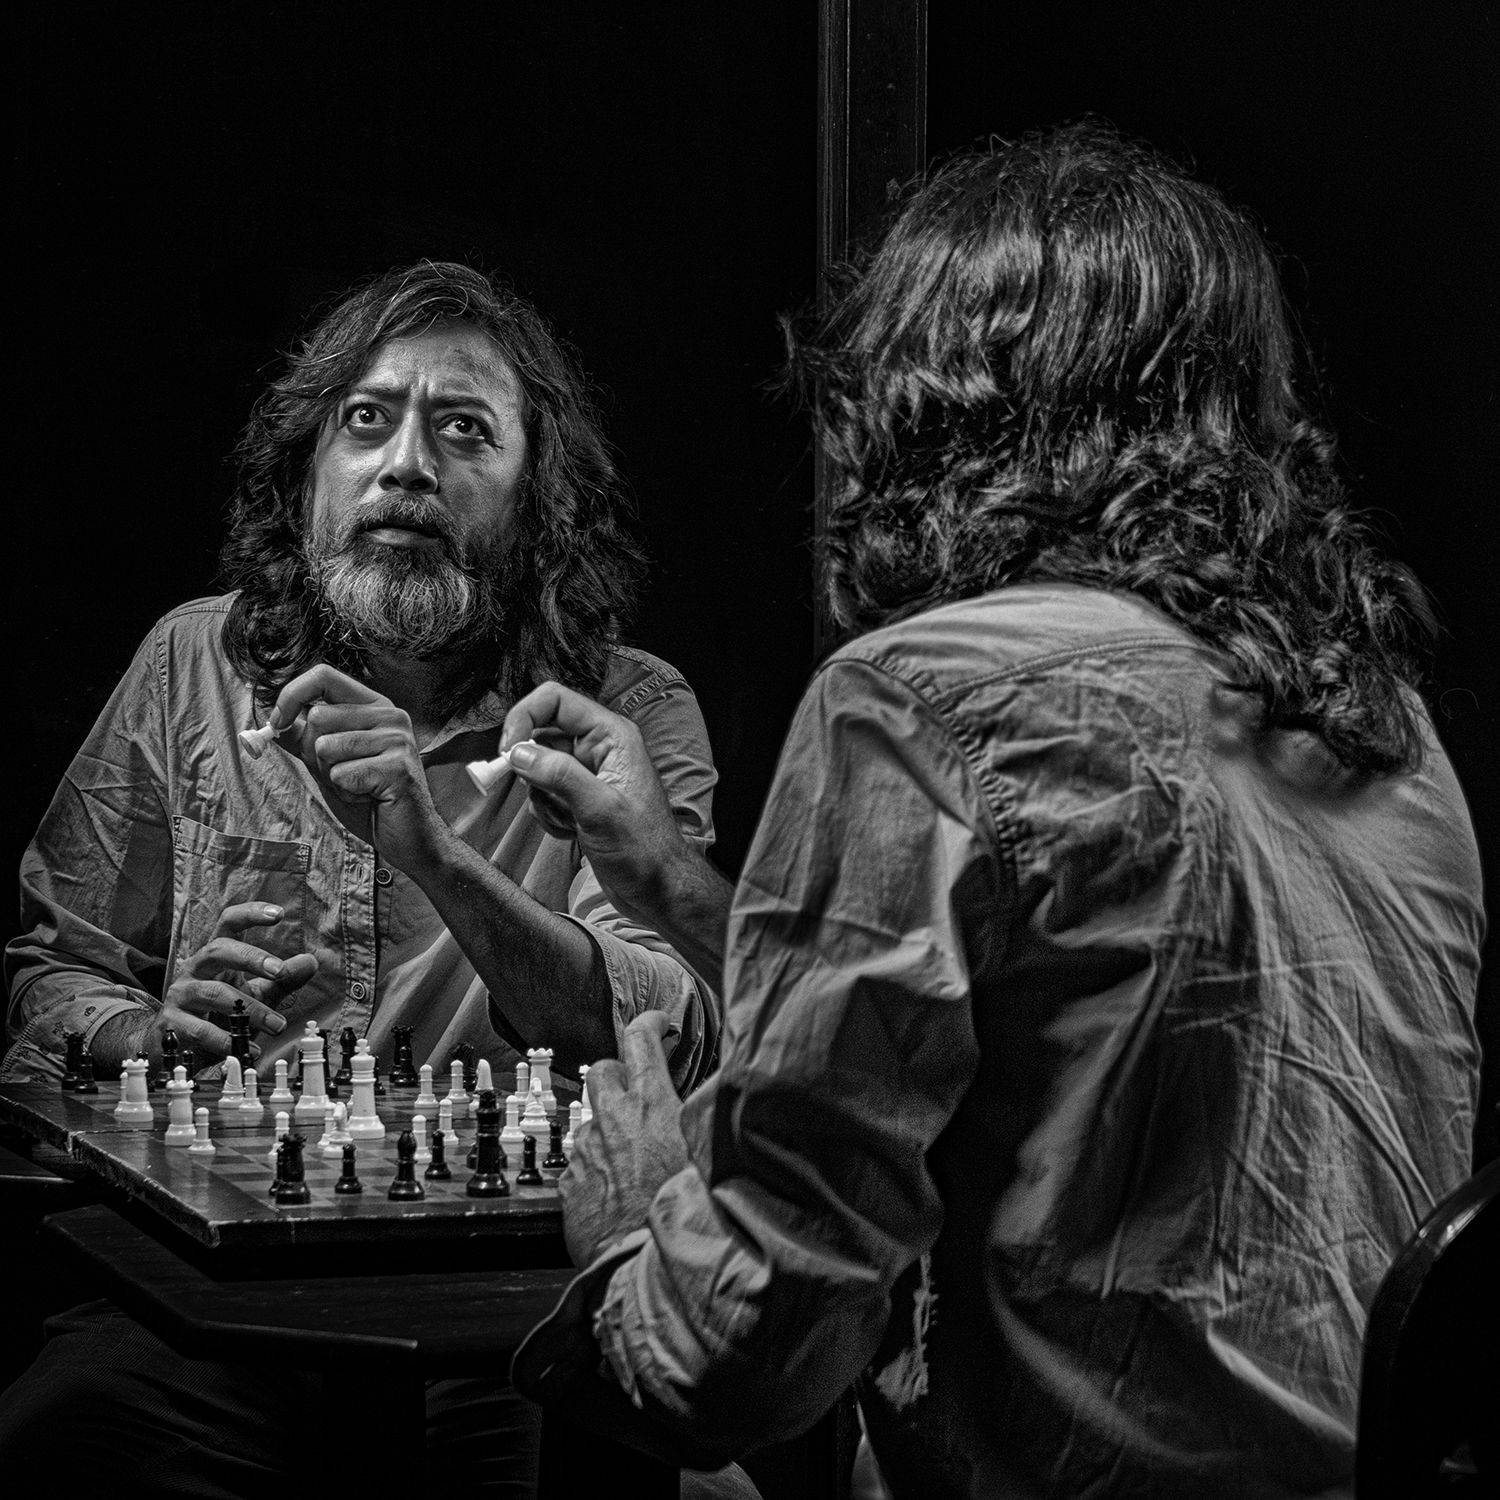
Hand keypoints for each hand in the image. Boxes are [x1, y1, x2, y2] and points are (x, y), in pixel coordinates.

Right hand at [98, 902, 315, 1070]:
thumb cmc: (219, 1013)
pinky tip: (251, 1049)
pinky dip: (228, 1041)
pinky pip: (199, 1030)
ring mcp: (180, 995)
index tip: (280, 913)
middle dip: (251, 958)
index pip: (229, 923)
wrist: (176, 1047)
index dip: (251, 913)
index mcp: (216, 957)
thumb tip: (311, 961)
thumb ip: (281, 980)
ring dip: (250, 1009)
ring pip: (214, 993)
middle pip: (218, 949)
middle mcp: (195, 969)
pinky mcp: (171, 1024)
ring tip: (279, 1025)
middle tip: (280, 972)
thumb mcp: (254, 993)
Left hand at [271, 663, 447, 873]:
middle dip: (315, 754)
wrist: (409, 837)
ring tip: (360, 787)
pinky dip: (347, 793)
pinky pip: (342, 775)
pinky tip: (370, 797)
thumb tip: (272, 722)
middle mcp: (390, 715)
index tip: (277, 722)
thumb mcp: (330, 764)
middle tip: (342, 774)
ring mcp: (397, 739)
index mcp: (374, 707)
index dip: (292, 695)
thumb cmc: (370, 799)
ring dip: (332, 777)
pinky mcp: (398, 767)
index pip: (324, 676)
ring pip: (326, 747)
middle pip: (318, 716)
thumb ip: (304, 740)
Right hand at [502, 682, 689, 925]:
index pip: (555, 700)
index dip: (524, 717)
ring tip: (570, 820)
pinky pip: (544, 794)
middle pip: (541, 734)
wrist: (657, 888)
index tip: (507, 751)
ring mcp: (588, 774)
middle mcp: (599, 748)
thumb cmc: (644, 849)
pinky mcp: (579, 799)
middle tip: (542, 795)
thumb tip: (518, 752)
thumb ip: (559, 774)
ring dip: (542, 798)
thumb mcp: (600, 809)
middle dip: (532, 768)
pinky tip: (571, 831)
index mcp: (612, 735)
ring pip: (538, 768)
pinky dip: (548, 814)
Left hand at [559, 1011, 689, 1267]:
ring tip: (635, 1155)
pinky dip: (596, 1165)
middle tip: (637, 1090)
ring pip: (591, 1119)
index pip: (640, 1039)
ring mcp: (586, 1150)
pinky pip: (579, 1161)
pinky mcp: (570, 1183)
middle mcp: (612, 1120)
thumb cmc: (685, 1214)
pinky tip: (618, 1188)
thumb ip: (711, 1117)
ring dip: (609, 1127)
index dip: (650, 1023)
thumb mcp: (711, 1153)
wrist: (643, 1270)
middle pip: (602, 1069)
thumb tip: (725, 1092)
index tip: (658, 1023)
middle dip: (617, 1073)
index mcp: (651, 1105)